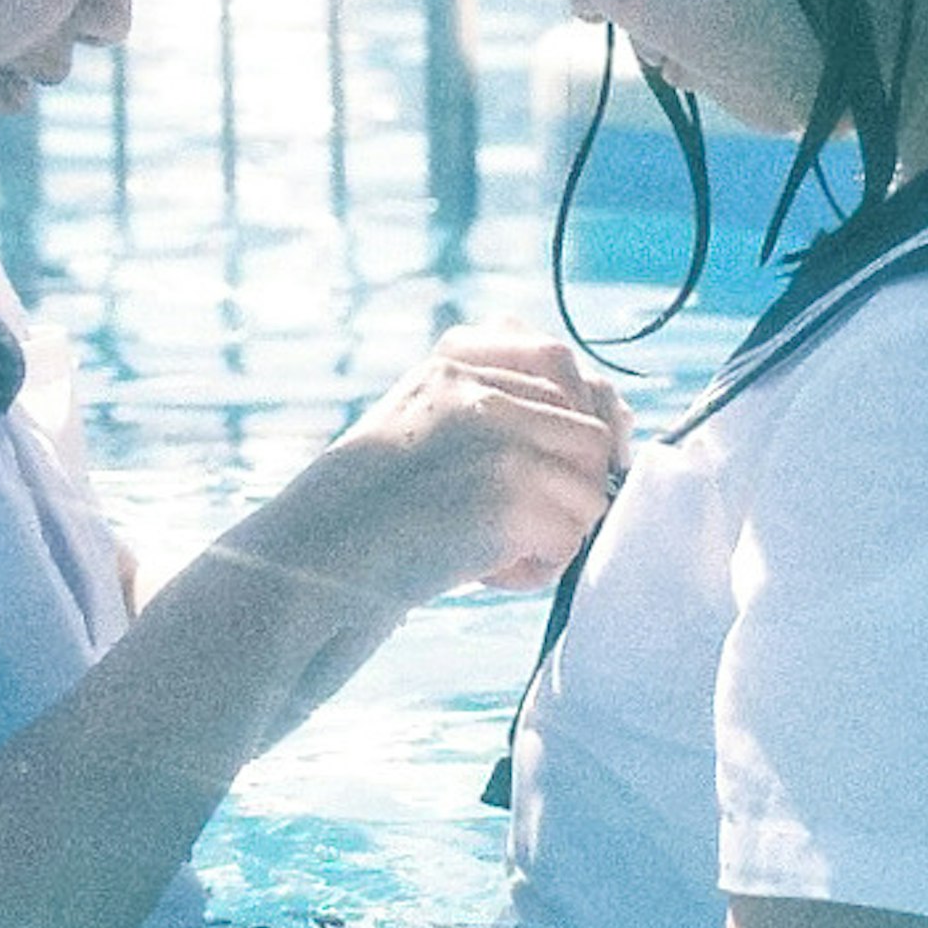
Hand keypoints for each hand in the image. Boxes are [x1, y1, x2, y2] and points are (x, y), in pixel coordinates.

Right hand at [300, 326, 628, 602]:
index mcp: (457, 356)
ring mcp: (497, 439)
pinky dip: (535, 570)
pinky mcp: (508, 498)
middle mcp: (480, 387)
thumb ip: (496, 397)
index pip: (563, 365)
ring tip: (493, 550)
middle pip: (590, 433)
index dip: (584, 416)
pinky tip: (484, 571)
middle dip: (574, 485)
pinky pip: (568, 540)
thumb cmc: (369, 504)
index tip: (578, 459)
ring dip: (554, 533)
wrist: (314, 557)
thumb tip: (614, 416)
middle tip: (526, 522)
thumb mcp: (423, 417)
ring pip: (589, 491)